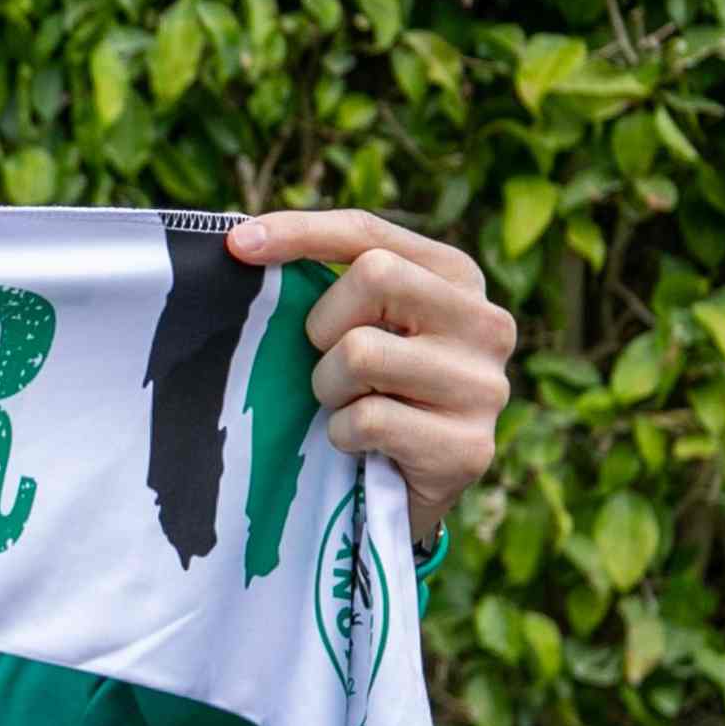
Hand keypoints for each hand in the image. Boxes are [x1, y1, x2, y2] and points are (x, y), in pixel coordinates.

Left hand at [222, 207, 513, 549]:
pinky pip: (367, 419)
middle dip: (324, 323)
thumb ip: (330, 281)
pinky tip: (363, 445)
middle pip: (374, 276)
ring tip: (349, 406)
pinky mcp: (469, 447)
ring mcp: (485, 386)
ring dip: (329, 387)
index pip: (370, 234)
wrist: (406, 492)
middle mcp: (487, 322)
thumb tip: (242, 240)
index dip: (300, 233)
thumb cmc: (374, 393)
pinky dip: (343, 435)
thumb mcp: (361, 325)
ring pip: (361, 352)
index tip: (237, 244)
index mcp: (457, 278)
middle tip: (327, 360)